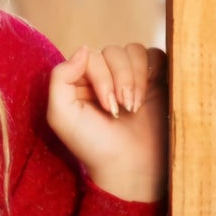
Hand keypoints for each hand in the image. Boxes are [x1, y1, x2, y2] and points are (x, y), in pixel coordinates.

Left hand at [46, 41, 166, 200]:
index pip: (90, 56)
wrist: (130, 166)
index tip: (107, 107)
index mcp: (79, 81)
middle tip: (121, 110)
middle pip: (113, 52)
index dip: (100, 77)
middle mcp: (103, 76)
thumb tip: (83, 48)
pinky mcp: (154, 80)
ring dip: (136, 78)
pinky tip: (149, 97)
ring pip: (134, 51)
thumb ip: (60, 78)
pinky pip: (155, 56)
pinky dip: (152, 72)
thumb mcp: (61, 115)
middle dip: (120, 80)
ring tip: (134, 107)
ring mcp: (129, 77)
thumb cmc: (93, 145)